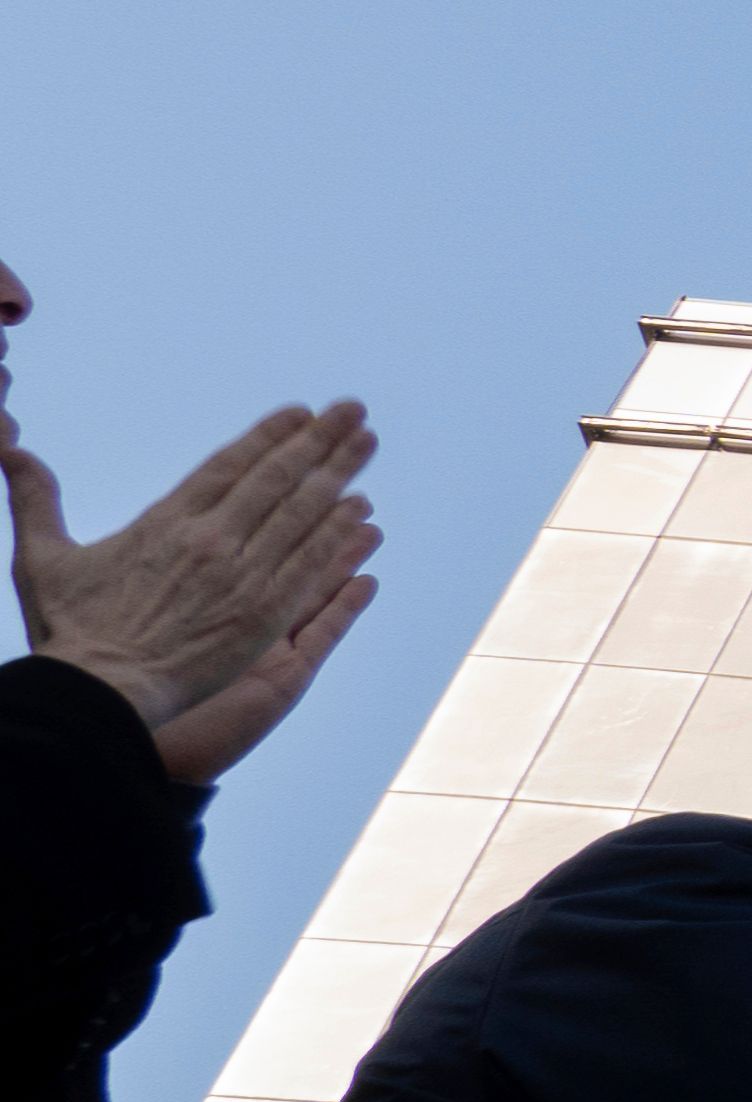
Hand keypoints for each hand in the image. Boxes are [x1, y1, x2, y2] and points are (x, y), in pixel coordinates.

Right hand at [8, 398, 379, 748]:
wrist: (101, 690)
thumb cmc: (71, 629)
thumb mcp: (42, 556)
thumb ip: (36, 499)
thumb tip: (13, 448)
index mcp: (166, 522)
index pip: (229, 465)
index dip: (269, 436)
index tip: (301, 413)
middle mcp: (212, 541)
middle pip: (277, 479)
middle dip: (319, 440)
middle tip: (355, 411)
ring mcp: (243, 576)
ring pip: (302, 513)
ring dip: (340, 474)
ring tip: (368, 441)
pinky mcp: (265, 614)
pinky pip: (311, 564)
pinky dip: (339, 534)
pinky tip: (362, 511)